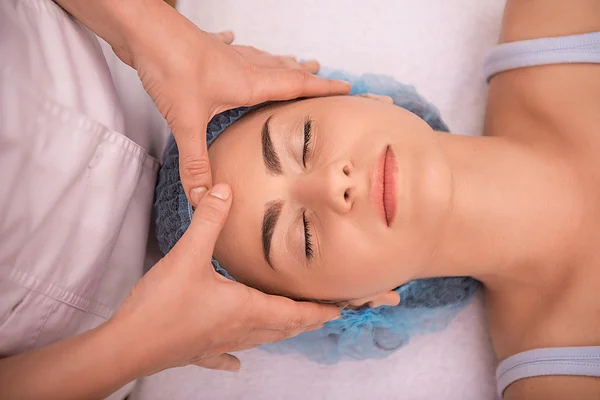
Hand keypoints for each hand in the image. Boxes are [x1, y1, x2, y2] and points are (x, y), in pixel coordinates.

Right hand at [111, 183, 339, 372]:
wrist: (127, 346)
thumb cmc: (161, 305)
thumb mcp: (188, 254)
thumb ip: (209, 220)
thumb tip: (224, 189)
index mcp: (243, 308)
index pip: (292, 312)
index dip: (316, 311)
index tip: (338, 311)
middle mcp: (237, 329)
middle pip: (281, 328)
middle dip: (305, 321)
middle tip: (324, 317)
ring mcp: (217, 343)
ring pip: (258, 339)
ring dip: (279, 332)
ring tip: (292, 328)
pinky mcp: (196, 351)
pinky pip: (223, 356)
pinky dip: (235, 357)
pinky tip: (237, 363)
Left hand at [121, 5, 350, 204]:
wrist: (143, 30)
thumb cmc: (170, 67)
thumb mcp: (186, 121)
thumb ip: (197, 163)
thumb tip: (204, 198)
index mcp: (248, 83)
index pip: (296, 86)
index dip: (323, 88)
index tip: (347, 88)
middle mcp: (242, 66)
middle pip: (284, 70)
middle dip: (307, 75)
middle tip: (323, 74)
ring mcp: (224, 55)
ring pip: (262, 58)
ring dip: (280, 62)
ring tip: (293, 62)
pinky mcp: (204, 49)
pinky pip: (229, 46)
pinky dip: (236, 46)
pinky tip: (232, 38)